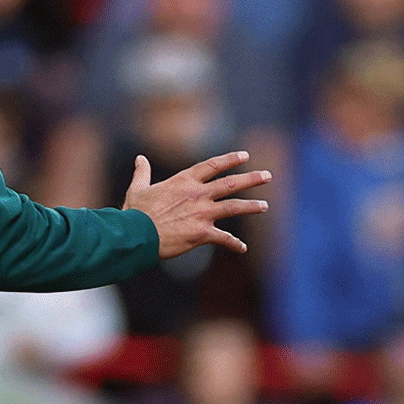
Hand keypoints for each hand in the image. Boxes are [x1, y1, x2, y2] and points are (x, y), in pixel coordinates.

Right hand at [122, 151, 269, 258]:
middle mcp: (198, 194)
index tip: (244, 156)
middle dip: (251, 178)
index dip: (230, 159)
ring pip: (234, 207)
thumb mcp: (138, 188)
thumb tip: (140, 158)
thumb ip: (143, 173)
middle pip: (231, 183)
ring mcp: (202, 213)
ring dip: (251, 206)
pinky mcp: (202, 233)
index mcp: (184, 181)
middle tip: (267, 176)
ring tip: (264, 205)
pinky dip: (234, 244)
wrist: (137, 235)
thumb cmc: (136, 212)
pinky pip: (224, 238)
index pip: (212, 165)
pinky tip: (242, 248)